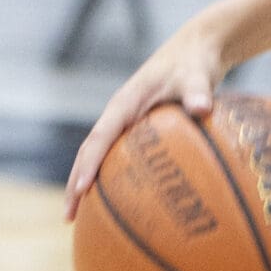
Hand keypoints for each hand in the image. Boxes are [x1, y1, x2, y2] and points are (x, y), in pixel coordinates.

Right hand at [63, 21, 227, 220]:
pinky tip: (118, 207)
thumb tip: (202, 108)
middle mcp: (119, 115)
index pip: (100, 136)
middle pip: (89, 152)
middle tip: (68, 216)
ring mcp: (126, 124)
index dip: (89, 163)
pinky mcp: (136, 131)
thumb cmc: (194, 63)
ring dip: (86, 185)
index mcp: (125, 103)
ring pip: (99, 158)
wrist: (196, 50)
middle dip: (76, 183)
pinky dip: (111, 181)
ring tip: (80, 221)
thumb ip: (198, 91)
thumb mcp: (197, 75)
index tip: (81, 189)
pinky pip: (118, 159)